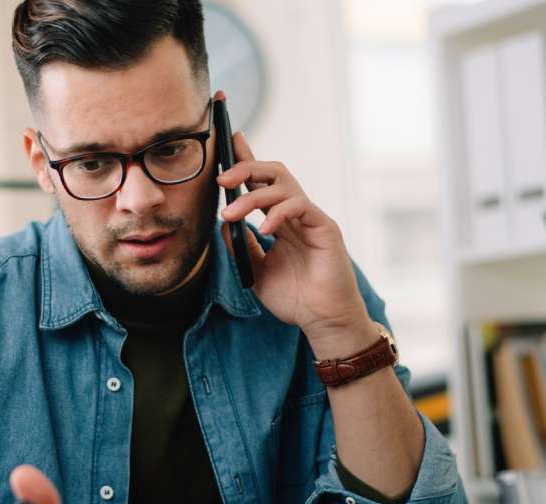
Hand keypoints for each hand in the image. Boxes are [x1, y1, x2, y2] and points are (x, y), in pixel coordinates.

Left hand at [217, 130, 376, 356]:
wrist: (323, 321)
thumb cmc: (294, 298)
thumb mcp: (255, 271)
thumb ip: (241, 246)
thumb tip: (223, 222)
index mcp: (279, 221)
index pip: (261, 183)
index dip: (246, 159)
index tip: (228, 140)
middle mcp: (295, 214)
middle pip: (273, 173)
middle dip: (245, 168)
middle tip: (220, 180)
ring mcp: (311, 219)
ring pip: (283, 186)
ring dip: (252, 196)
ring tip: (231, 214)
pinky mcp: (325, 228)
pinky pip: (300, 206)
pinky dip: (278, 213)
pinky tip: (264, 230)